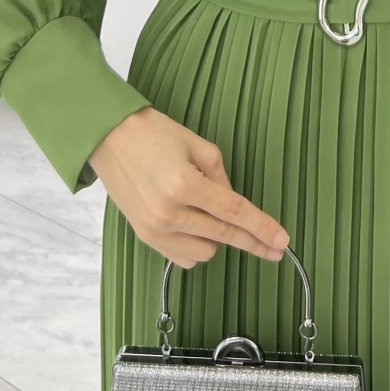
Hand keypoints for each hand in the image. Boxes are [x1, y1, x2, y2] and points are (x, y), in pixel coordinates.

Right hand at [89, 106, 289, 269]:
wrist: (108, 137)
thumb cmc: (152, 133)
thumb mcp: (198, 145)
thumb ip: (222, 179)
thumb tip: (236, 206)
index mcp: (184, 184)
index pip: (233, 212)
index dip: (262, 228)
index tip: (282, 241)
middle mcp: (168, 213)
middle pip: (223, 237)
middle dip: (252, 241)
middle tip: (275, 247)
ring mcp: (154, 229)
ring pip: (205, 252)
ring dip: (217, 238)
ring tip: (208, 211)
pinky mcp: (144, 237)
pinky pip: (183, 257)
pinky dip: (196, 245)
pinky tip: (195, 225)